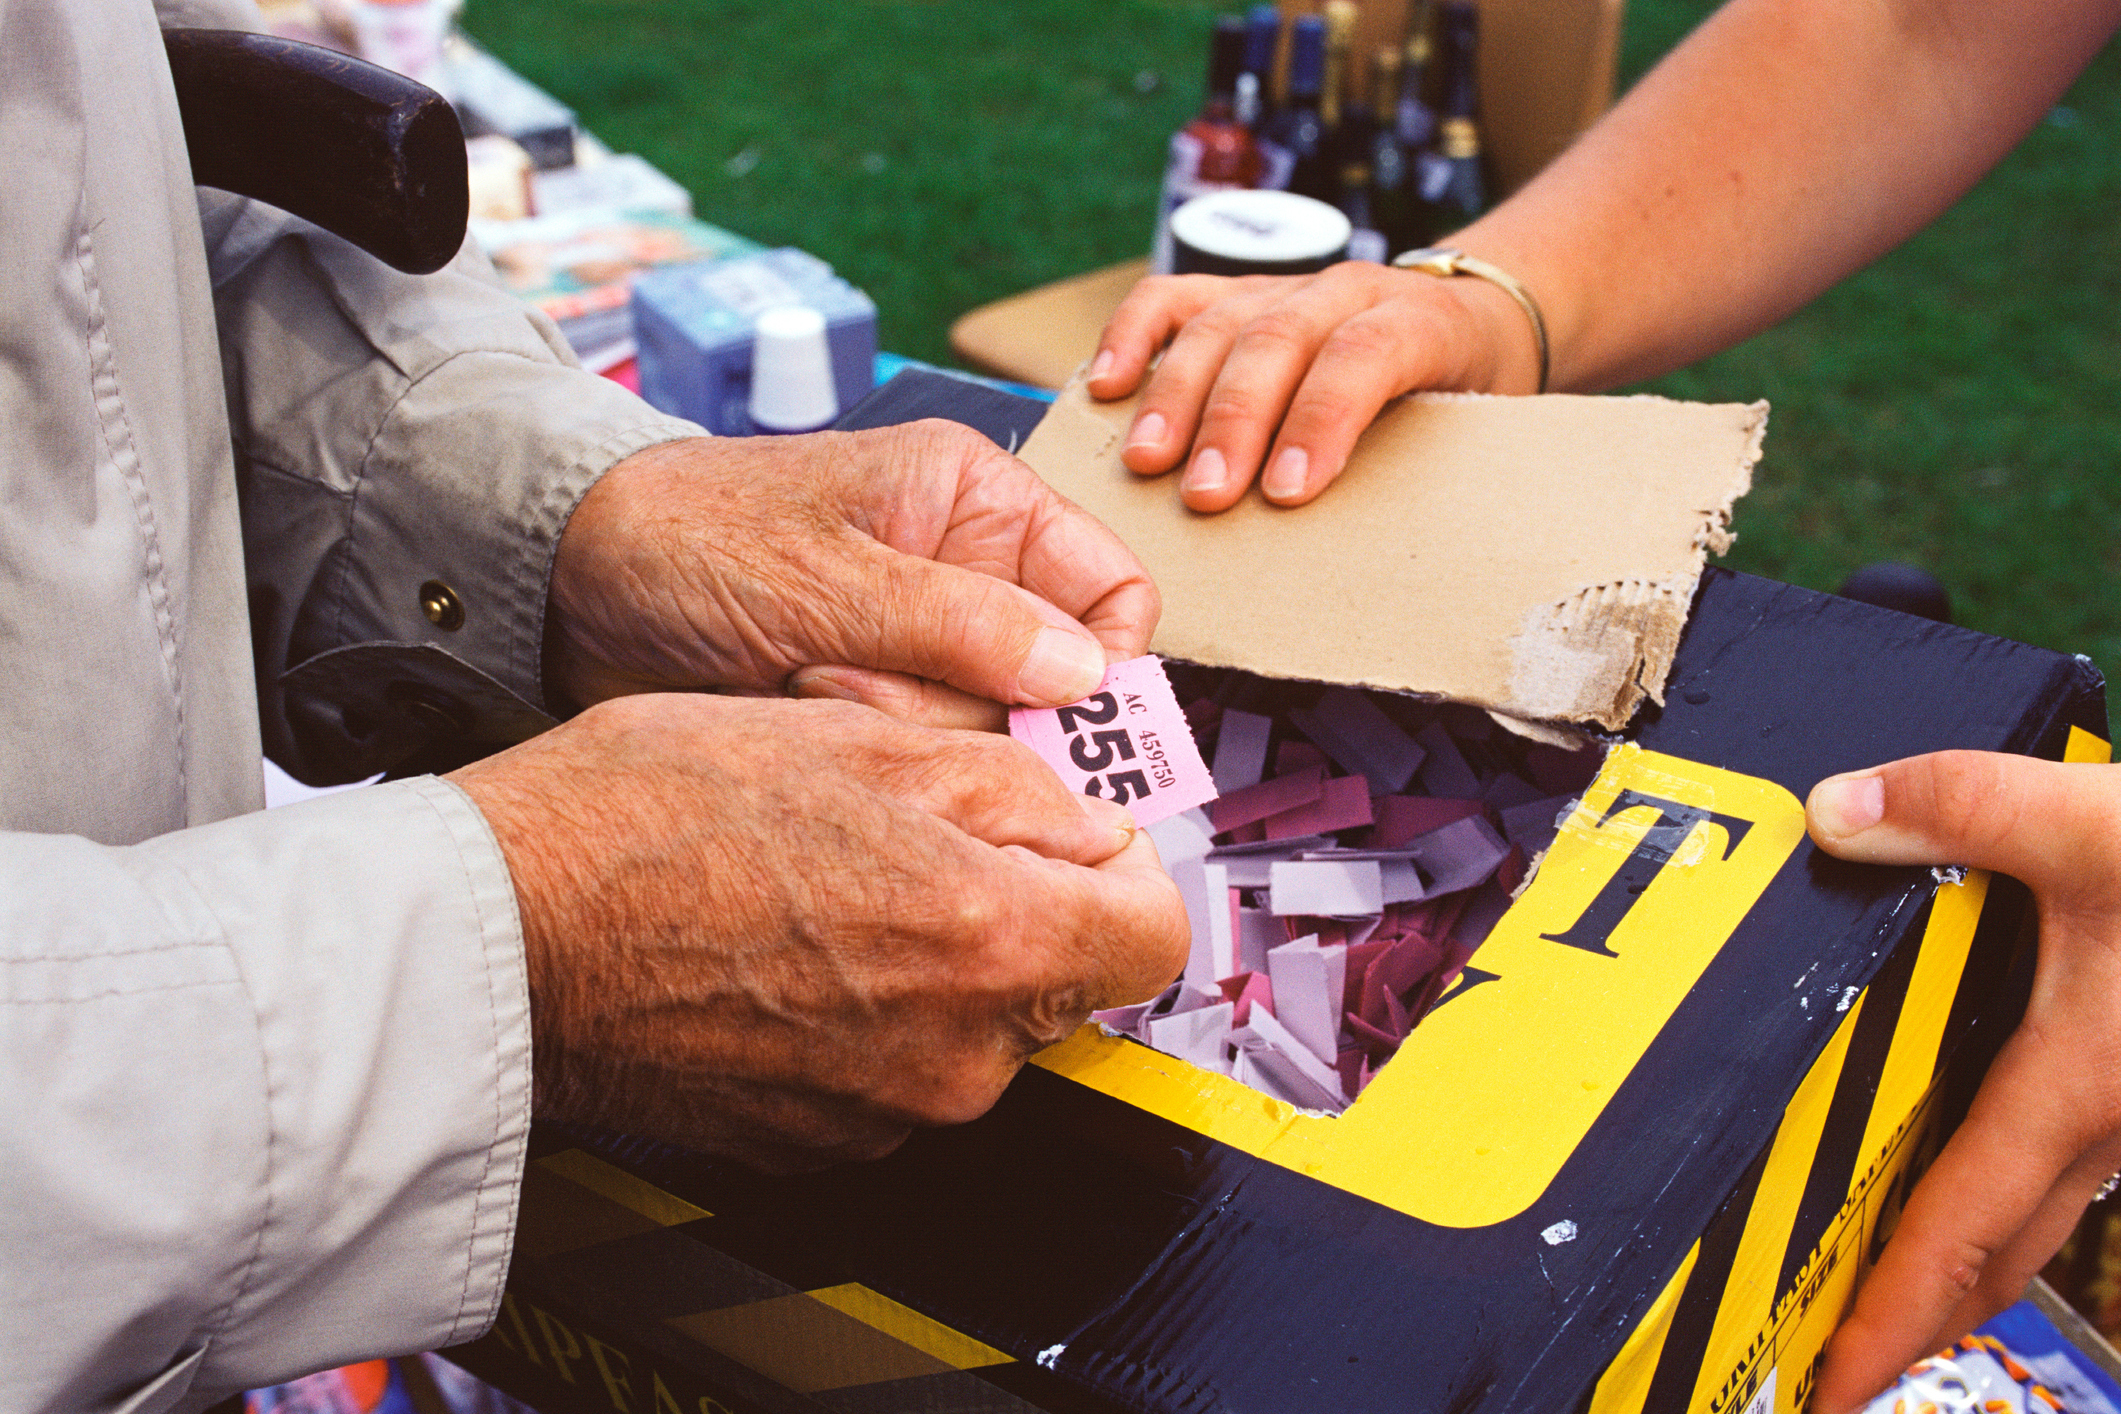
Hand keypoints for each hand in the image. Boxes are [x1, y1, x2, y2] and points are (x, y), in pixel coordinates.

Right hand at [451, 692, 1188, 1170]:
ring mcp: (886, 1113)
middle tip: (918, 829)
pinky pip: (894, 1065)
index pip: (1153, 932)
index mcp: (988, 944)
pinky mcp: (818, 1142)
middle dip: (1017, 898)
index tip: (1070, 830)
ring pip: (972, 1020)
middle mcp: (954, 1058)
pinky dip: (869, 1008)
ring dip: (936, 950)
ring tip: (829, 877)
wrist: (502, 935)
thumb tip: (1087, 823)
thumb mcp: (859, 735)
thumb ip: (1012, 786)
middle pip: (1059, 977)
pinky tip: (787, 943)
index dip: (1119, 863)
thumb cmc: (650, 820)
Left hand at [545, 420, 1158, 728]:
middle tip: (869, 680)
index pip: (1114, 588)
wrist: (567, 587)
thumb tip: (1086, 675)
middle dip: (968, 702)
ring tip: (810, 680)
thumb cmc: (686, 539)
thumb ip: (960, 625)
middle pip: (1052, 680)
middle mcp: (968, 573)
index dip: (1108, 662)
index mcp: (978, 502)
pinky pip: (920, 754)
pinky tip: (796, 703)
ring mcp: (922, 644)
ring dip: (904, 726)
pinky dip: (866, 746)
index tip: (1057, 718)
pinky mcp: (875, 701)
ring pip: (984, 728)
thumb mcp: (827, 577)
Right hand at [1085, 261, 1540, 512]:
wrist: (1476, 313)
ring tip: (1146, 462)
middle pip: (1278, 341)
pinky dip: (1133, 336)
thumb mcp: (1476, 425)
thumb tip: (1375, 557)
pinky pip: (1172, 299)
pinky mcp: (1238, 291)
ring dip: (1176, 395)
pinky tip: (1107, 384)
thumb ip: (1424, 467)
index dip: (1322, 419)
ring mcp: (1286, 287)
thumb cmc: (1467, 387)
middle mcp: (1347, 293)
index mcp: (1421, 321)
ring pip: (1220, 322)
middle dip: (1234, 421)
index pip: (1365, 356)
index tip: (1286, 491)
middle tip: (1204, 496)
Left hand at [1804, 749, 2120, 1412]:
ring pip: (2048, 1204)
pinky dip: (2028, 1178)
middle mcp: (2116, 1120)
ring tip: (1907, 1260)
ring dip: (1977, 1241)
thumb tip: (1837, 813)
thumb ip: (1959, 807)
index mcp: (2074, 1086)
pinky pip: (2089, 1156)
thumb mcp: (2094, 825)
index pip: (1955, 1230)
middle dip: (1919, 1309)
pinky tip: (2006, 1141)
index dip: (1885, 1318)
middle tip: (1850, 1347)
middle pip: (1997, 1248)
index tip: (1834, 1384)